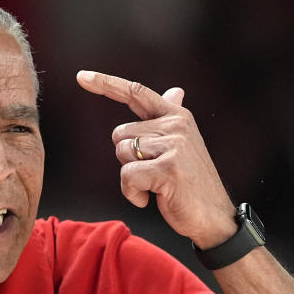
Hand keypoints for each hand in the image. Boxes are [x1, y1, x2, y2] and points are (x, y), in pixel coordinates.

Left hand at [76, 70, 235, 248]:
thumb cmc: (190, 184)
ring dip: (131, 178)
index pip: (135, 92)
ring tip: (157, 185)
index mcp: (177, 116)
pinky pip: (127, 176)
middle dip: (127, 159)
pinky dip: (132, 192)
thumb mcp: (181, 146)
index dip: (105, 83)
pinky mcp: (168, 168)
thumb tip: (174, 91)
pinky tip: (152, 197)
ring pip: (121, 154)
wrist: (213, 217)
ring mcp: (174, 145)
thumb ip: (168, 119)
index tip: (80, 76)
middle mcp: (176, 124)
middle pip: (119, 135)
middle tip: (155, 174)